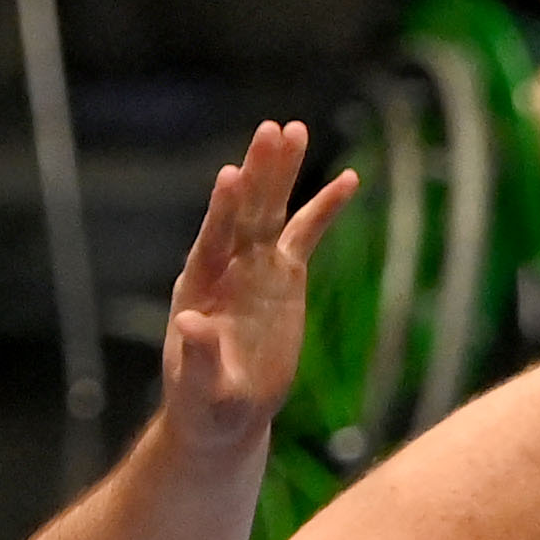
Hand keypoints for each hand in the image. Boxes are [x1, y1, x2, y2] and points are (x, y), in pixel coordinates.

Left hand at [157, 119, 358, 445]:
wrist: (224, 411)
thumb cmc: (204, 406)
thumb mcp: (200, 389)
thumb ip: (196, 357)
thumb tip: (190, 322)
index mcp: (201, 287)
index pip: (213, 240)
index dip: (223, 209)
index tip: (233, 174)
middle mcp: (227, 265)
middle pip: (245, 211)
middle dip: (259, 172)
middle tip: (272, 130)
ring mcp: (256, 266)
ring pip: (273, 210)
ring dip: (284, 171)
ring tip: (296, 128)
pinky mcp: (284, 275)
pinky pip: (306, 233)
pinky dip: (325, 206)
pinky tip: (349, 178)